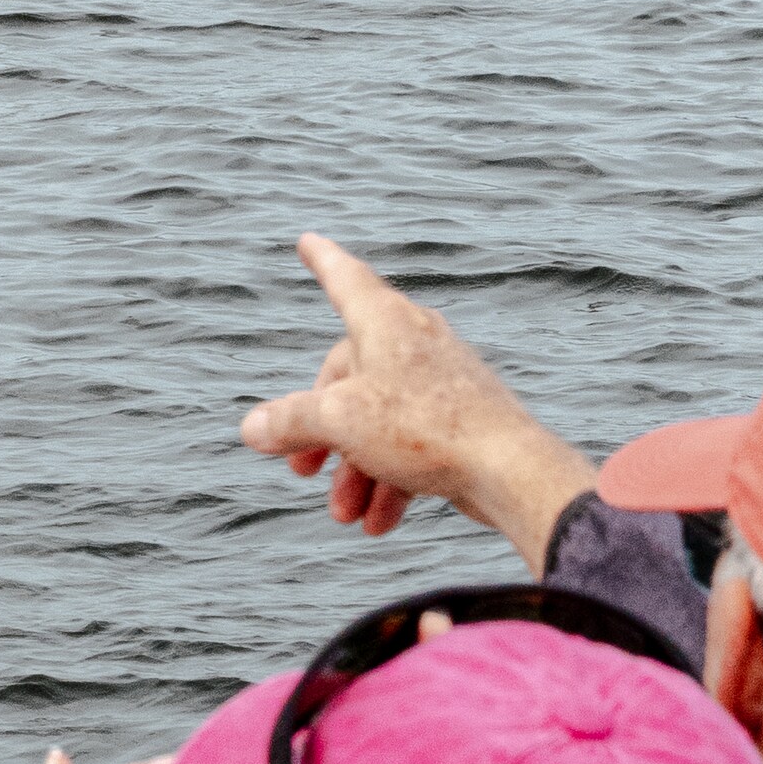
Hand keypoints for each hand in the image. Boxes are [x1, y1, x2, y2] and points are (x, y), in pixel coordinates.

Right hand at [237, 230, 595, 558]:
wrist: (510, 470)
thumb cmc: (426, 429)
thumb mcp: (341, 421)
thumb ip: (291, 421)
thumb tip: (252, 428)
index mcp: (386, 322)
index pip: (345, 279)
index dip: (322, 260)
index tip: (308, 240)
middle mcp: (415, 343)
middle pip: (349, 378)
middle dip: (322, 433)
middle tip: (302, 471)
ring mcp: (442, 383)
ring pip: (379, 423)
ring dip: (355, 472)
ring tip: (345, 515)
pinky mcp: (460, 422)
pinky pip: (411, 448)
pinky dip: (391, 484)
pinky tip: (380, 523)